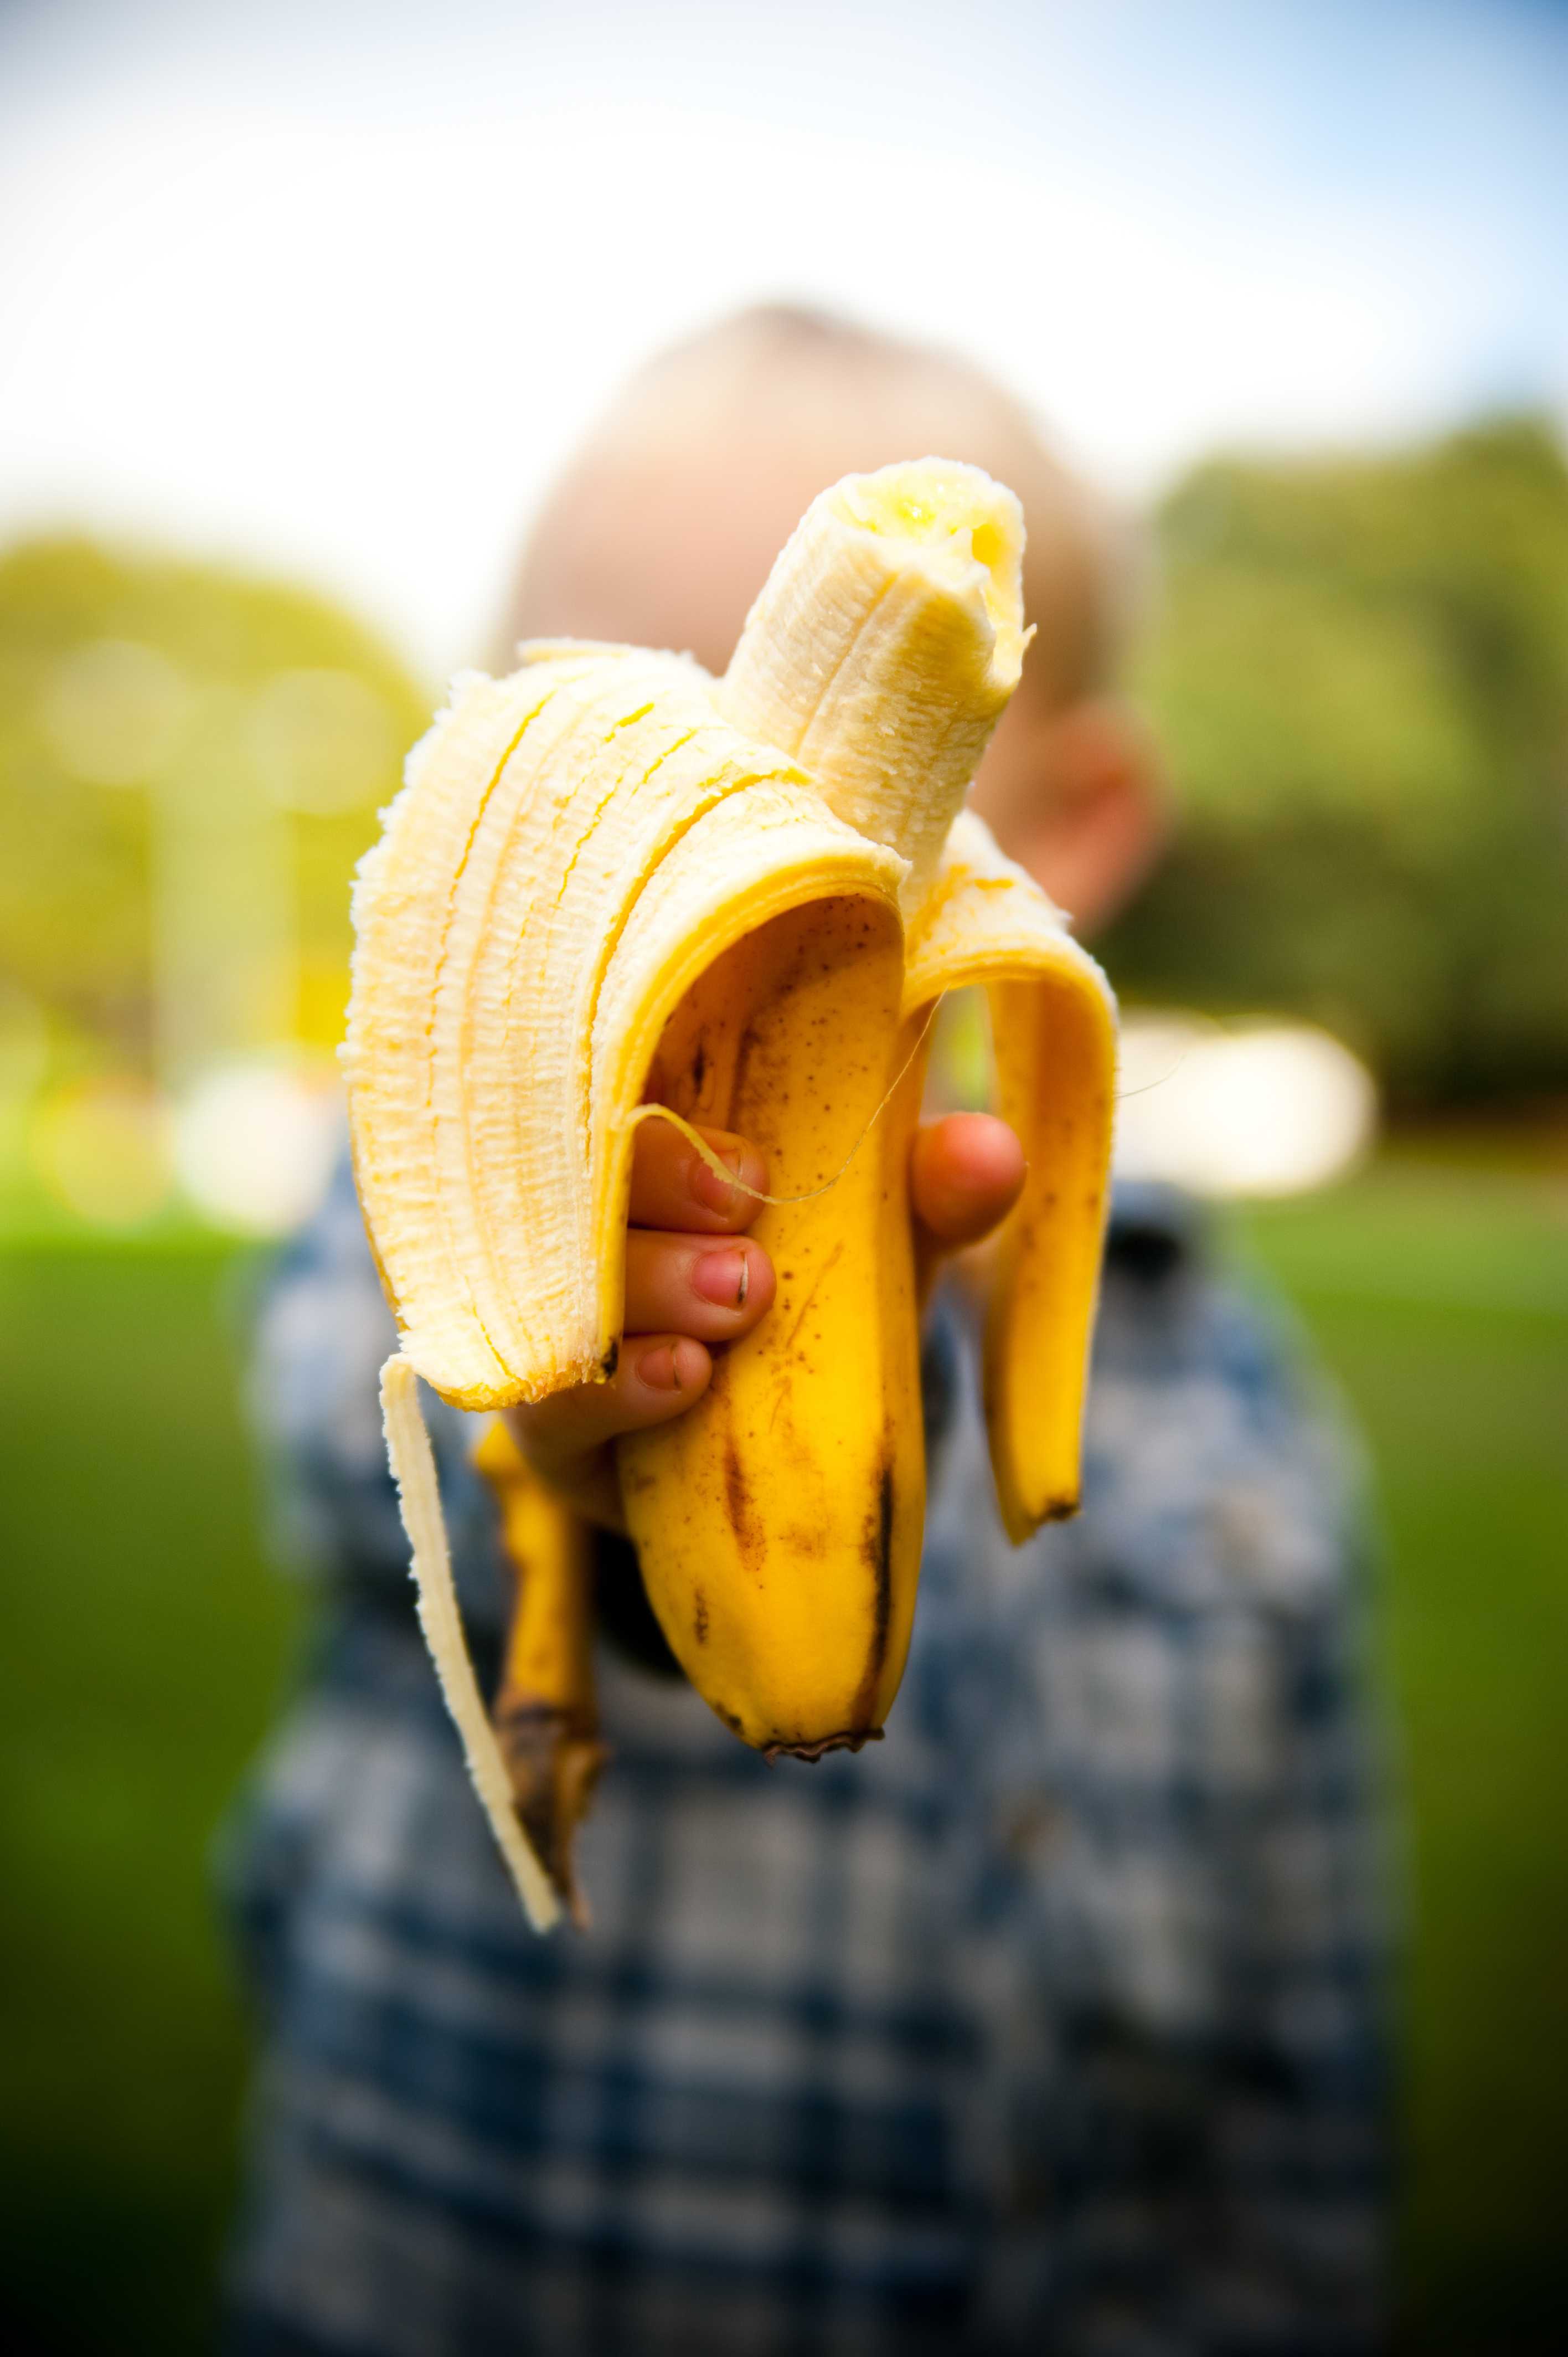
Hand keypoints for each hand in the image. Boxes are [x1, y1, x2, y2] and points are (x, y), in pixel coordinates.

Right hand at [506, 1111, 1024, 1526]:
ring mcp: (554, 1316)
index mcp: (650, 1133)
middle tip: (750, 1243)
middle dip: (656, 1186)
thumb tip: (992, 1150)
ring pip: (557, 1277)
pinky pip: (545, 1397)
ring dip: (650, 1284)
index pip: (616, 1072)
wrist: (787, 1462)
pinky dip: (614, 1384)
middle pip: (567, 1160)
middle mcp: (582, 1212)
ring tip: (739, 1304)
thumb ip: (932, 1197)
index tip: (755, 1169)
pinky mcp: (545, 1424)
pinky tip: (681, 1379)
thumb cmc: (826, 1307)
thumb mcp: (884, 1243)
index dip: (672, 1106)